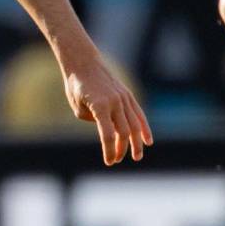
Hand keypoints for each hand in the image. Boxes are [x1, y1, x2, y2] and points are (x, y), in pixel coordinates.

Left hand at [62, 48, 152, 165]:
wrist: (84, 63)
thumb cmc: (76, 87)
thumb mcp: (79, 108)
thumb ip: (95, 122)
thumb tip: (110, 130)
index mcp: (100, 106)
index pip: (108, 135)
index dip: (109, 150)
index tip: (108, 162)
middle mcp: (115, 102)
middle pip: (123, 132)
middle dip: (121, 149)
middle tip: (116, 160)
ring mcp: (123, 98)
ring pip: (135, 125)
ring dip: (136, 143)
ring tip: (136, 157)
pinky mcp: (127, 95)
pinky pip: (139, 114)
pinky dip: (144, 128)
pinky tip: (148, 141)